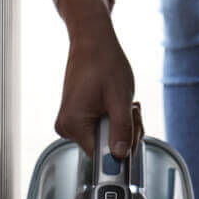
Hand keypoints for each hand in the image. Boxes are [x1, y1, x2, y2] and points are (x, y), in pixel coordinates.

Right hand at [55, 0, 143, 157]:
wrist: (92, 40)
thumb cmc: (104, 62)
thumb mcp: (120, 98)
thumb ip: (122, 129)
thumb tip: (120, 155)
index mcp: (74, 125)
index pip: (101, 157)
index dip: (120, 150)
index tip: (132, 134)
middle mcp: (67, 128)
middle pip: (104, 150)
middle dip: (124, 135)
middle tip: (130, 111)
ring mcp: (70, 124)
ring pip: (104, 141)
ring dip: (121, 127)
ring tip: (123, 104)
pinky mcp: (76, 120)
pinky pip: (100, 131)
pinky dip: (113, 122)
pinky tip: (114, 105)